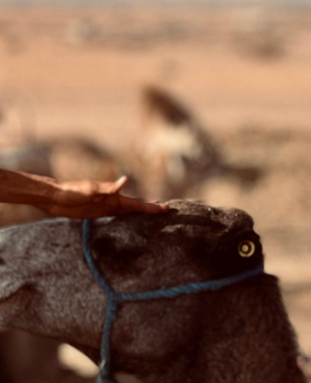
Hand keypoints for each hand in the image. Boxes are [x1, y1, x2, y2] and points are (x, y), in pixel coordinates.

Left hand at [45, 176, 168, 218]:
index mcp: (114, 197)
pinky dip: (123, 217)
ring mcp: (105, 207)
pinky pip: (114, 216)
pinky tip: (126, 218)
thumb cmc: (73, 191)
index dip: (151, 207)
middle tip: (165, 209)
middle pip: (135, 206)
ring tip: (150, 212)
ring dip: (139, 212)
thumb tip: (125, 180)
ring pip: (127, 211)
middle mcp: (112, 202)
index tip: (167, 208)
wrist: (56, 197)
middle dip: (150, 208)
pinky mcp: (96, 213)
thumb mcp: (92, 189)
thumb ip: (109, 187)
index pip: (137, 204)